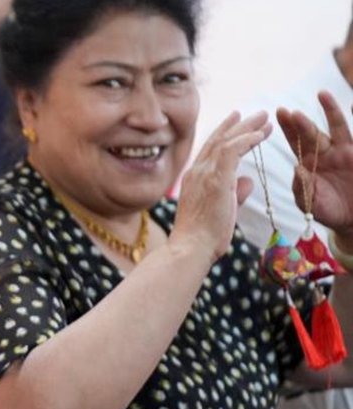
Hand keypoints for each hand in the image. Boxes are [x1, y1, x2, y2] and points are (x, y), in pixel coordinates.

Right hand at [173, 110, 272, 262]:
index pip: (210, 150)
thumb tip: (248, 180)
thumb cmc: (203, 237)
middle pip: (218, 140)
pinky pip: (233, 150)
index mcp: (194, 179)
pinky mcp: (216, 178)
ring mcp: (204, 173)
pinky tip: (261, 134)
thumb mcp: (222, 210)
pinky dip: (248, 139)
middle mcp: (196, 171)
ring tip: (265, 118)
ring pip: (227, 141)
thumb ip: (234, 193)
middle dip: (237, 124)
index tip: (237, 122)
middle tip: (255, 113)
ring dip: (247, 128)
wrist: (190, 247)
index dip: (225, 134)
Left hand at [277, 91, 352, 238]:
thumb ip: (303, 188)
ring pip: (337, 127)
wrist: (352, 218)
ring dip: (330, 111)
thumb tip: (297, 169)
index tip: (279, 112)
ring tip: (322, 94)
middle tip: (289, 111)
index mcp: (308, 163)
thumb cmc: (327, 210)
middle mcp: (325, 153)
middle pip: (312, 133)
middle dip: (301, 122)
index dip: (288, 128)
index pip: (295, 142)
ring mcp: (344, 152)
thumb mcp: (310, 203)